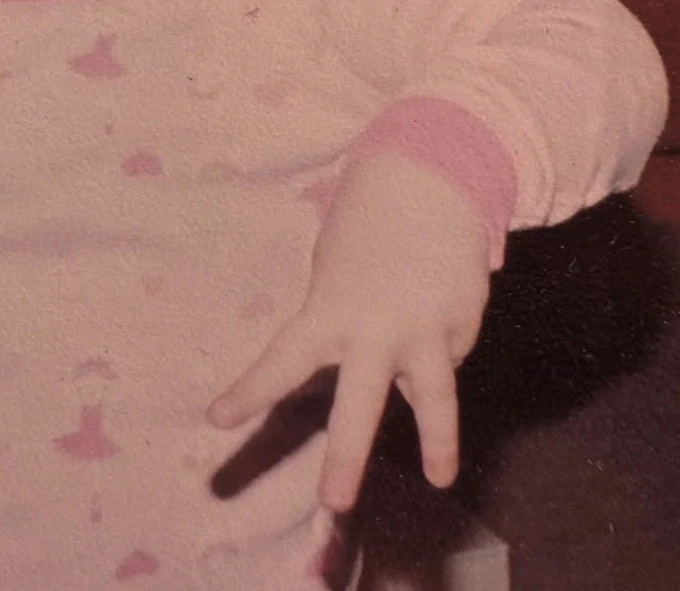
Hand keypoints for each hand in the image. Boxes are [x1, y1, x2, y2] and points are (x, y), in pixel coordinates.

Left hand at [207, 152, 492, 511]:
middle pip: (358, 402)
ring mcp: (425, 328)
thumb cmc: (368, 229)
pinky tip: (433, 305)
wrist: (431, 177)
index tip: (216, 420)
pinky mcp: (463, 323)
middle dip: (346, 456)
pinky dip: (436, 345)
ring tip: (439, 478)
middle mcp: (376, 327)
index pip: (283, 360)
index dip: (250, 392)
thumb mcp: (337, 274)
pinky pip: (444, 353)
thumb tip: (377, 384)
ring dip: (436, 443)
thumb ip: (345, 329)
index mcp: (330, 309)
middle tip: (332, 503)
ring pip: (433, 397)